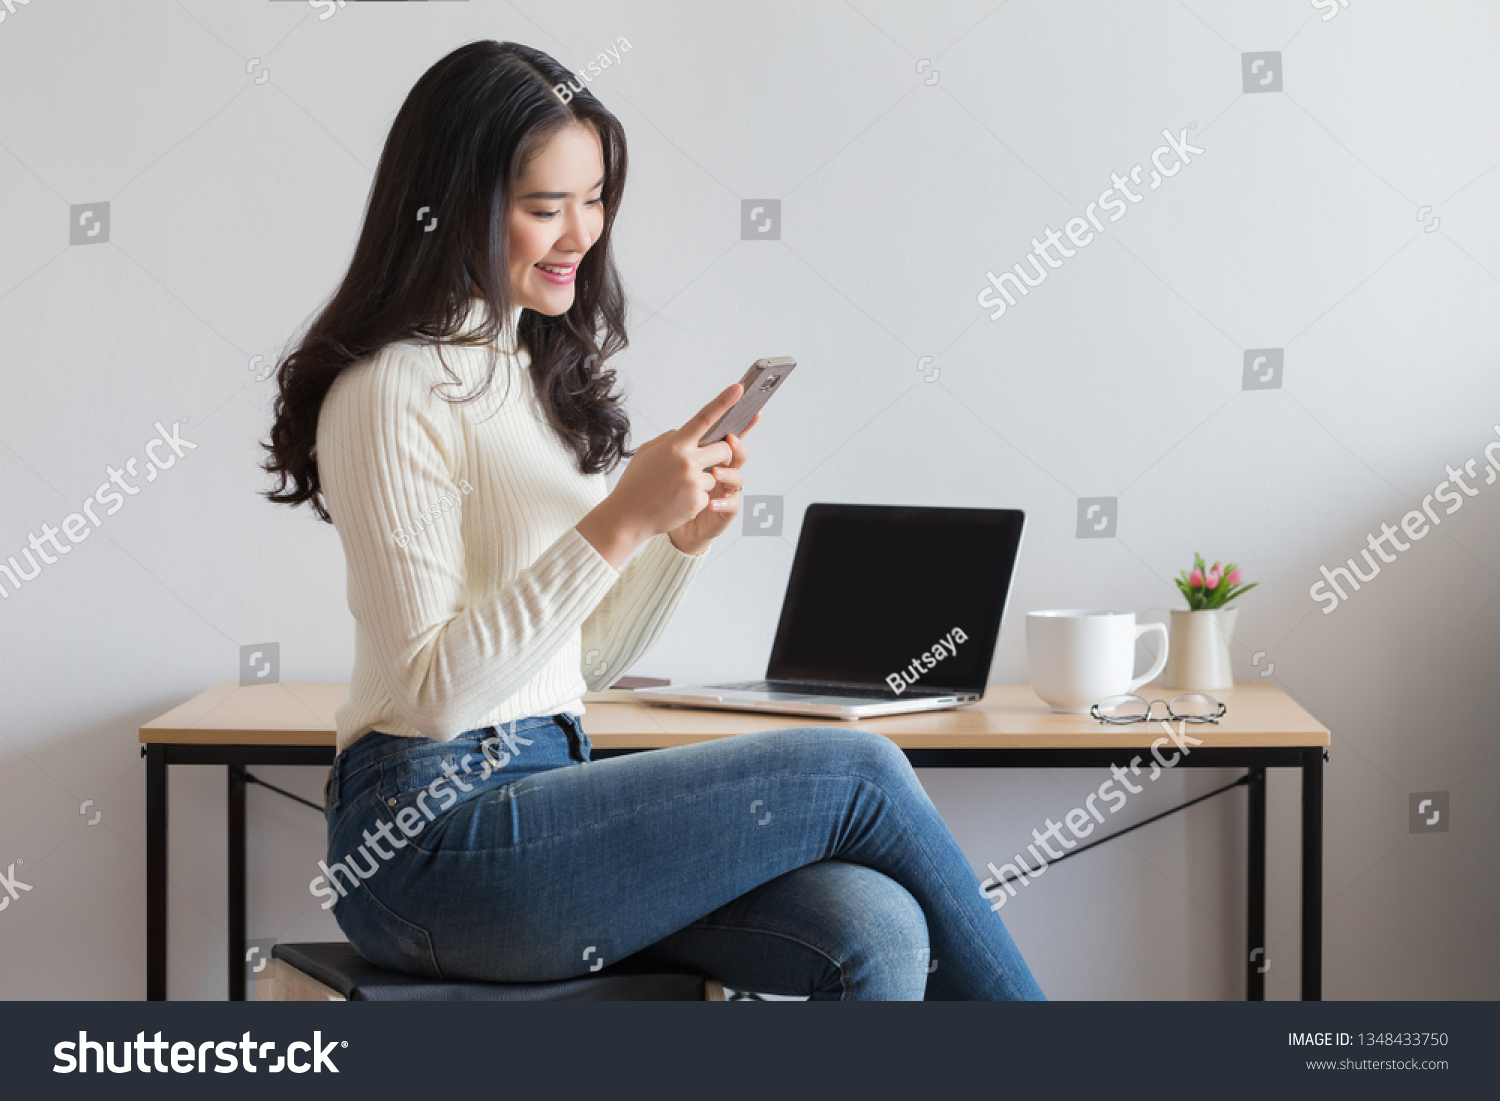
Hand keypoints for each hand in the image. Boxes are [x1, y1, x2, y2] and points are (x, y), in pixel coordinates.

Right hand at [578, 384, 742, 566]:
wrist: (627, 516)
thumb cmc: (636, 483)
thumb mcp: (647, 452)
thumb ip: (671, 439)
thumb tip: (689, 433)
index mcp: (674, 444)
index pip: (704, 417)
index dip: (724, 401)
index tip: (739, 388)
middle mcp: (687, 461)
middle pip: (724, 448)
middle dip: (722, 454)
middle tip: (708, 460)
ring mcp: (694, 482)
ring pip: (718, 474)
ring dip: (705, 479)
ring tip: (678, 487)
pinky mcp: (698, 501)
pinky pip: (709, 494)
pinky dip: (697, 498)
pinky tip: (678, 501)